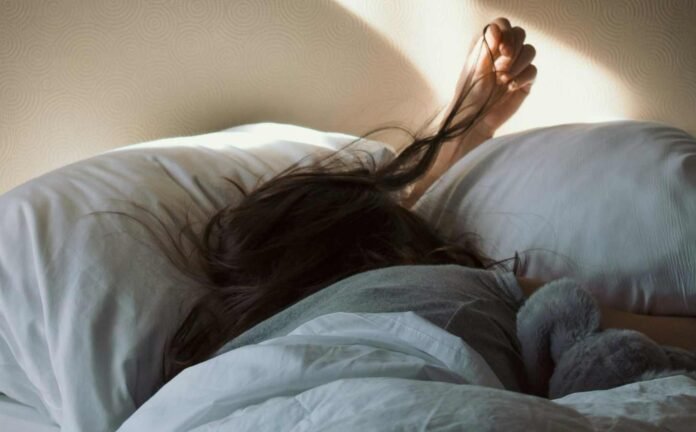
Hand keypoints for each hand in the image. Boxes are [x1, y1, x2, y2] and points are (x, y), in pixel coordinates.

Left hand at [449, 17, 537, 138]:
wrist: (474, 119)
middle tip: (500, 67)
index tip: (500, 49)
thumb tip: (496, 29)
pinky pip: (532, 71)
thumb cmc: (469, 94)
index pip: (503, 25)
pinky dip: (522, 77)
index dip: (505, 33)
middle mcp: (504, 54)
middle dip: (513, 48)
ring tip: (502, 79)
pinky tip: (510, 87)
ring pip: (530, 51)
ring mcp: (516, 67)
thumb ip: (486, 48)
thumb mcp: (474, 68)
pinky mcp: (524, 82)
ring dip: (517, 64)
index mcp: (489, 46)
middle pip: (520, 34)